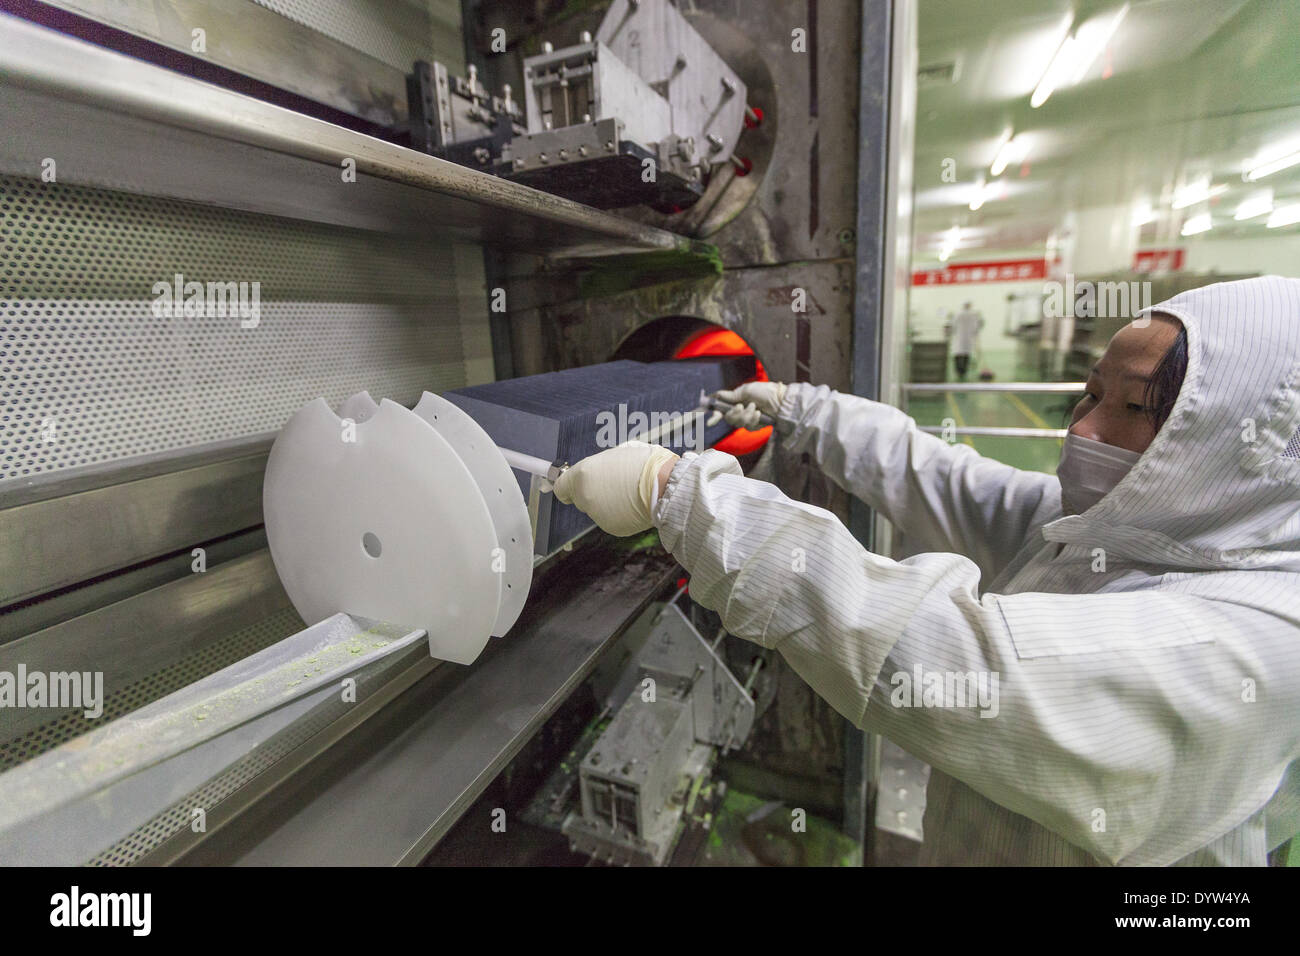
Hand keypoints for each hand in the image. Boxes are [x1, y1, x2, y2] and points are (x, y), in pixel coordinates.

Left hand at [553, 441, 679, 535]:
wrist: (666, 486)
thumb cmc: (645, 464)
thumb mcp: (616, 454)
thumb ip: (598, 467)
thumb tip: (594, 474)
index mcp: (583, 474)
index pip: (561, 487)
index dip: (567, 486)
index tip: (568, 486)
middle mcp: (586, 497)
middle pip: (580, 497)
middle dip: (592, 491)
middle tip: (612, 482)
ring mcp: (598, 515)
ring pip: (596, 509)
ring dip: (607, 502)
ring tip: (629, 491)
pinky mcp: (612, 527)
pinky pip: (610, 518)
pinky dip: (618, 513)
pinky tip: (633, 503)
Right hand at [712, 381, 787, 429]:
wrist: (781, 401)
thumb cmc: (765, 392)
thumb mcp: (747, 390)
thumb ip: (732, 395)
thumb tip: (717, 394)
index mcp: (737, 400)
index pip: (722, 409)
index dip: (715, 415)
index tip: (710, 421)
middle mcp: (740, 410)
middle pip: (728, 418)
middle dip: (734, 414)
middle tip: (741, 407)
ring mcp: (747, 418)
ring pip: (738, 423)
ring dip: (746, 415)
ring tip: (755, 408)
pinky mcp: (755, 425)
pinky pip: (748, 426)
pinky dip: (753, 419)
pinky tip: (759, 414)